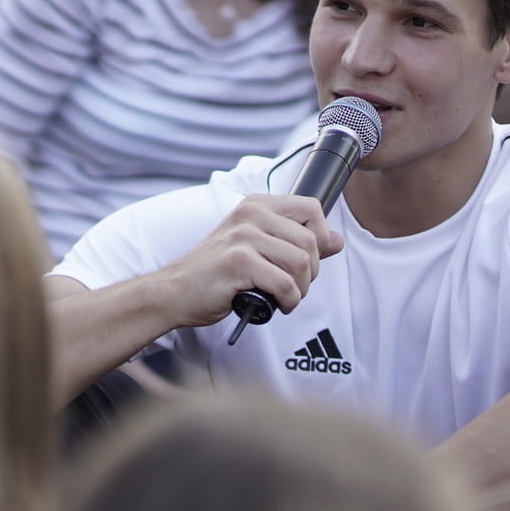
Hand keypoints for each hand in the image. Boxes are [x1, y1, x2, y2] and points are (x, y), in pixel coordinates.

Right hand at [155, 194, 341, 330]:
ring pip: (301, 263)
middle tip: (293, 286)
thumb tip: (336, 240)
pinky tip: (276, 305)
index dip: (319, 237)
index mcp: (256, 205)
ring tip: (285, 297)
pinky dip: (288, 301)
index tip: (306, 259)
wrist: (174, 292)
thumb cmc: (214, 273)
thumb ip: (295, 242)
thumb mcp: (256, 248)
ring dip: (300, 289)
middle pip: (311, 241)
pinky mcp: (238, 263)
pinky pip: (285, 284)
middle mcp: (250, 215)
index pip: (312, 208)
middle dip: (310, 272)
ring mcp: (243, 237)